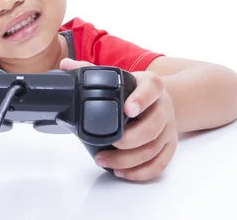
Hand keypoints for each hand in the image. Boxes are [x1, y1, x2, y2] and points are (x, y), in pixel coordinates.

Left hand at [59, 58, 177, 180]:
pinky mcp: (170, 145)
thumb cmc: (136, 88)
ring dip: (128, 160)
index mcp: (151, 85)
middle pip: (152, 127)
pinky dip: (141, 172)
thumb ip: (92, 69)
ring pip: (154, 149)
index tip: (127, 109)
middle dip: (129, 140)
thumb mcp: (120, 76)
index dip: (141, 100)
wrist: (161, 99)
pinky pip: (160, 163)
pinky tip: (122, 172)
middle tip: (110, 143)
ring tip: (105, 161)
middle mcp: (163, 106)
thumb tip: (66, 64)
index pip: (151, 88)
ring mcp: (168, 128)